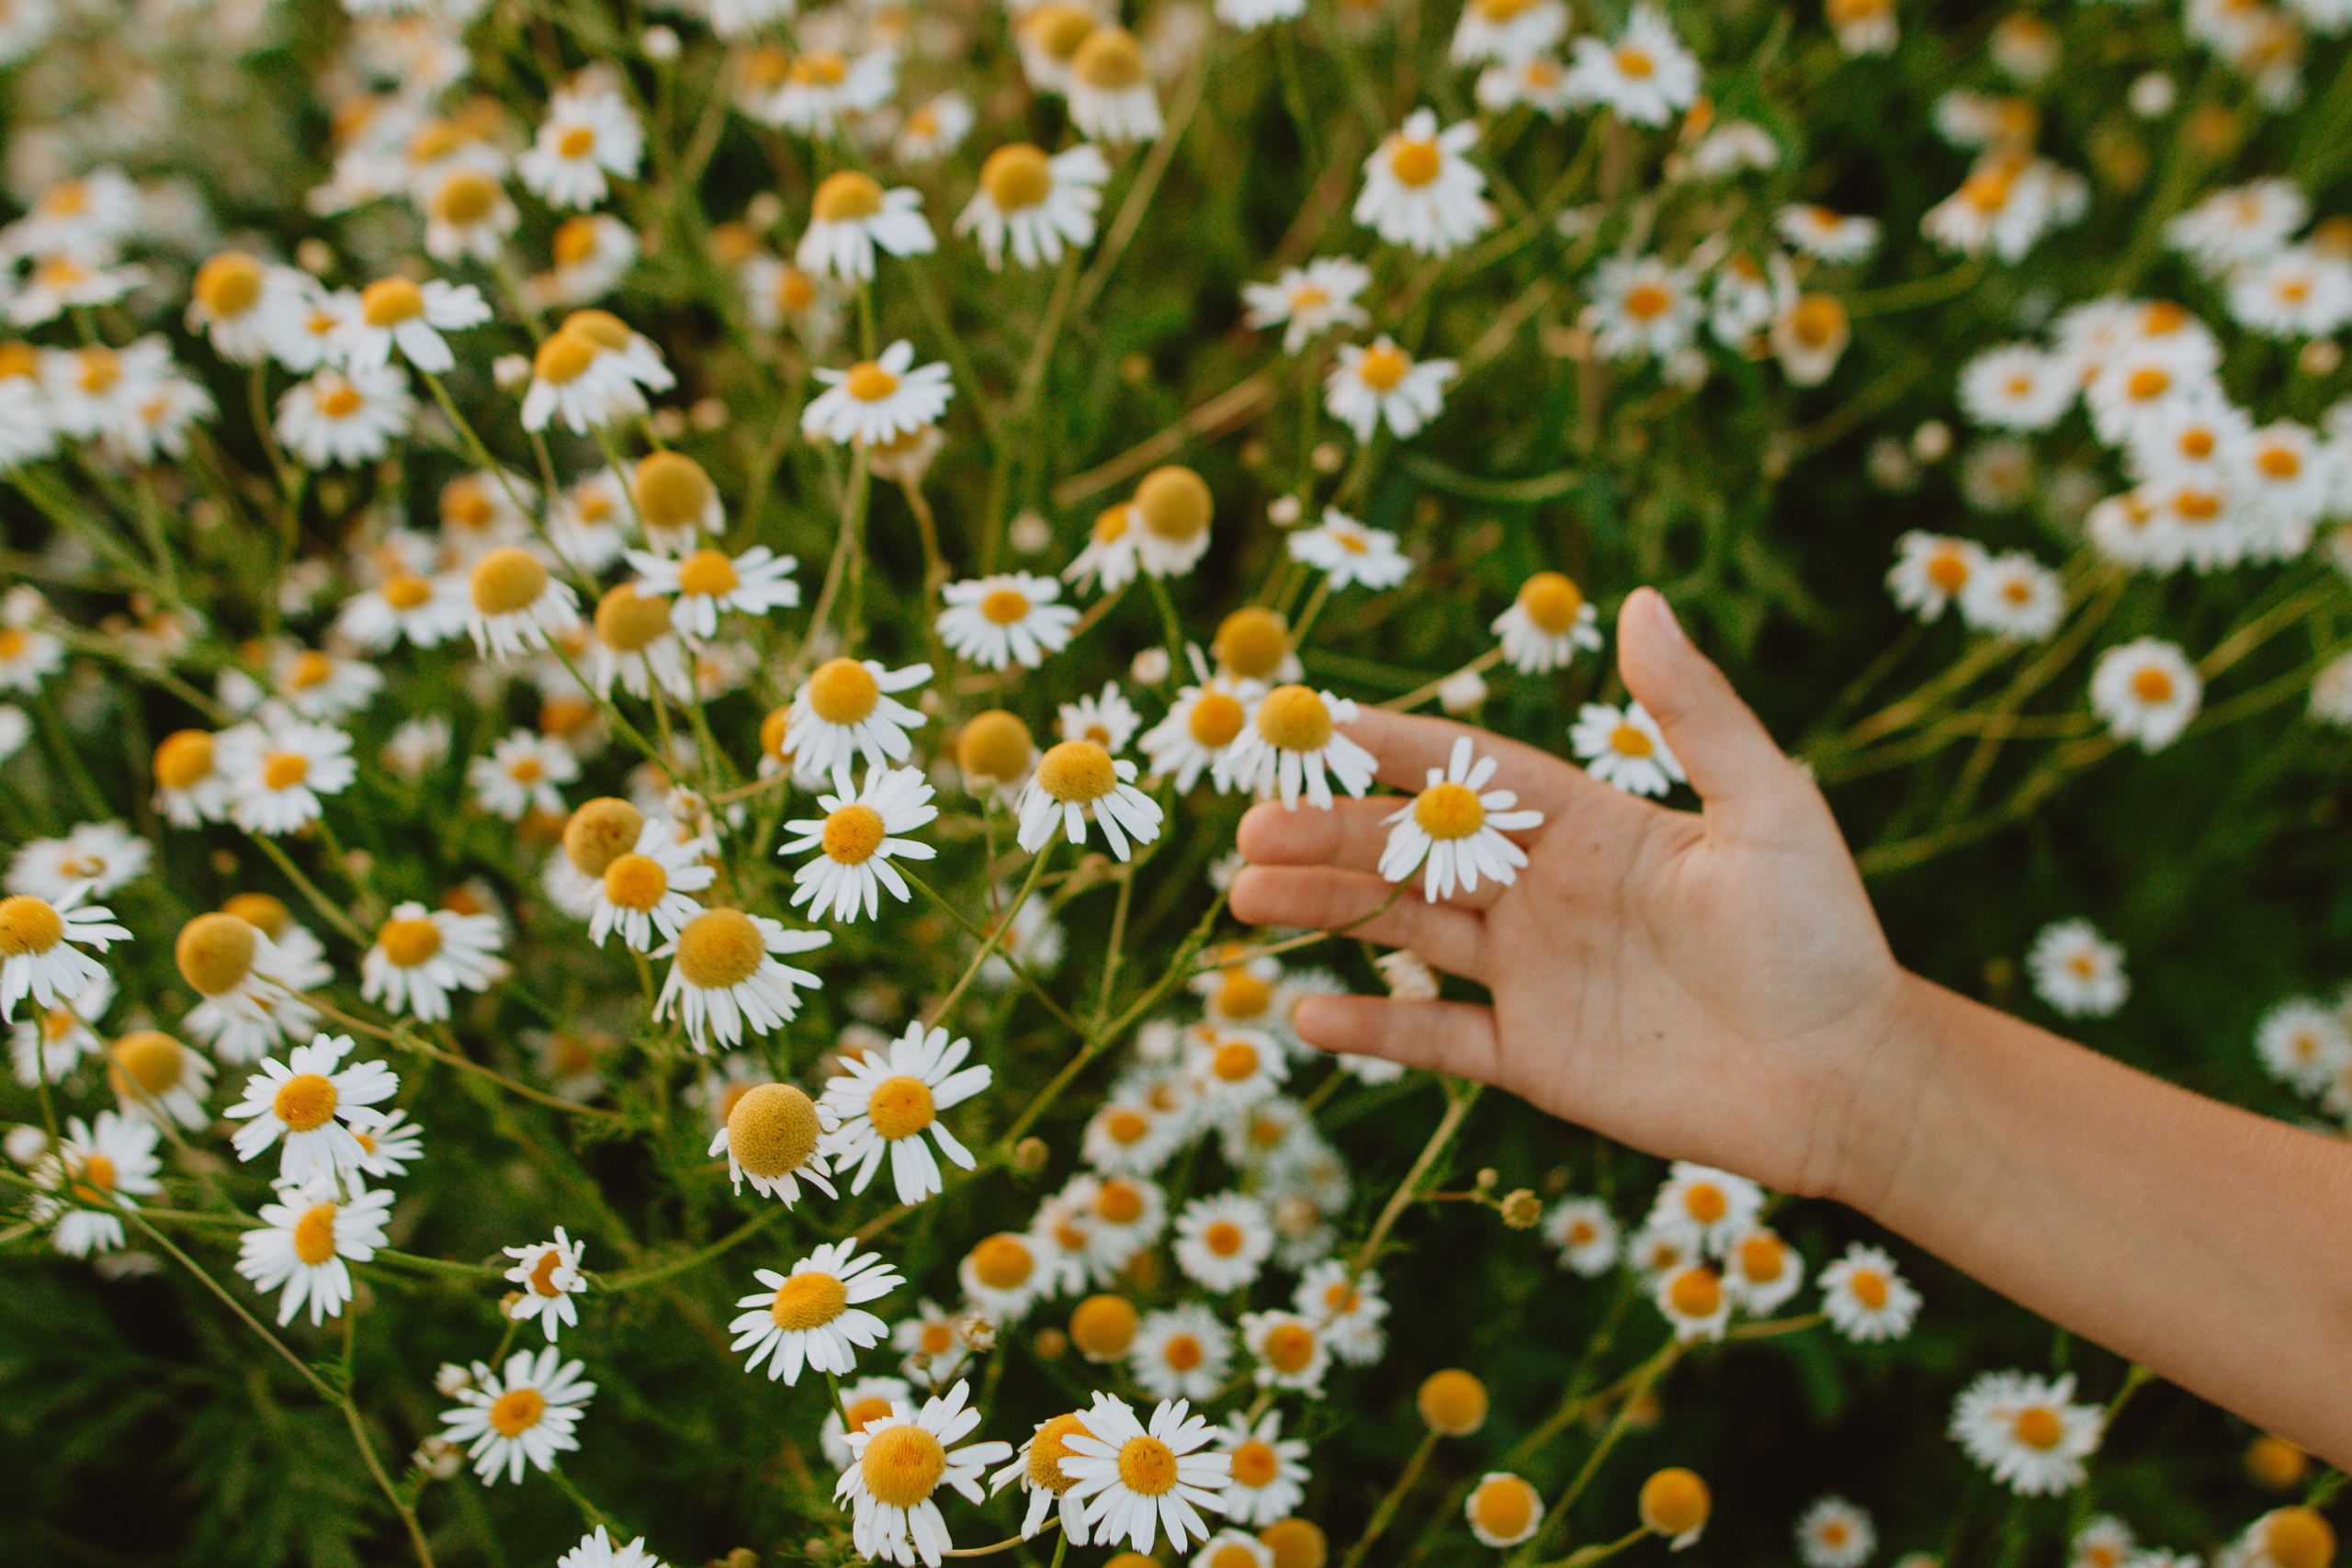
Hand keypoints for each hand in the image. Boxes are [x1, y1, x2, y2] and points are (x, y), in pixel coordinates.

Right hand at [1230, 587, 1919, 1200]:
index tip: (1314, 722)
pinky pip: (1436, 1039)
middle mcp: (1547, 894)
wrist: (1849, 1077)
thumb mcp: (1768, 807)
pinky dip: (1372, 1029)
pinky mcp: (1535, 1059)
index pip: (1469, 775)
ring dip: (1327, 914)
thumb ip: (1695, 712)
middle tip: (1248, 828)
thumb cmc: (1822, 934)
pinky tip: (1303, 1015)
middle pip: (1415, 853)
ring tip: (1244, 900)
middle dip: (1331, 836)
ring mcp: (1534, 976)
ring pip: (1406, 934)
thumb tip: (1638, 601)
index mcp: (1592, 826)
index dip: (1393, 748)